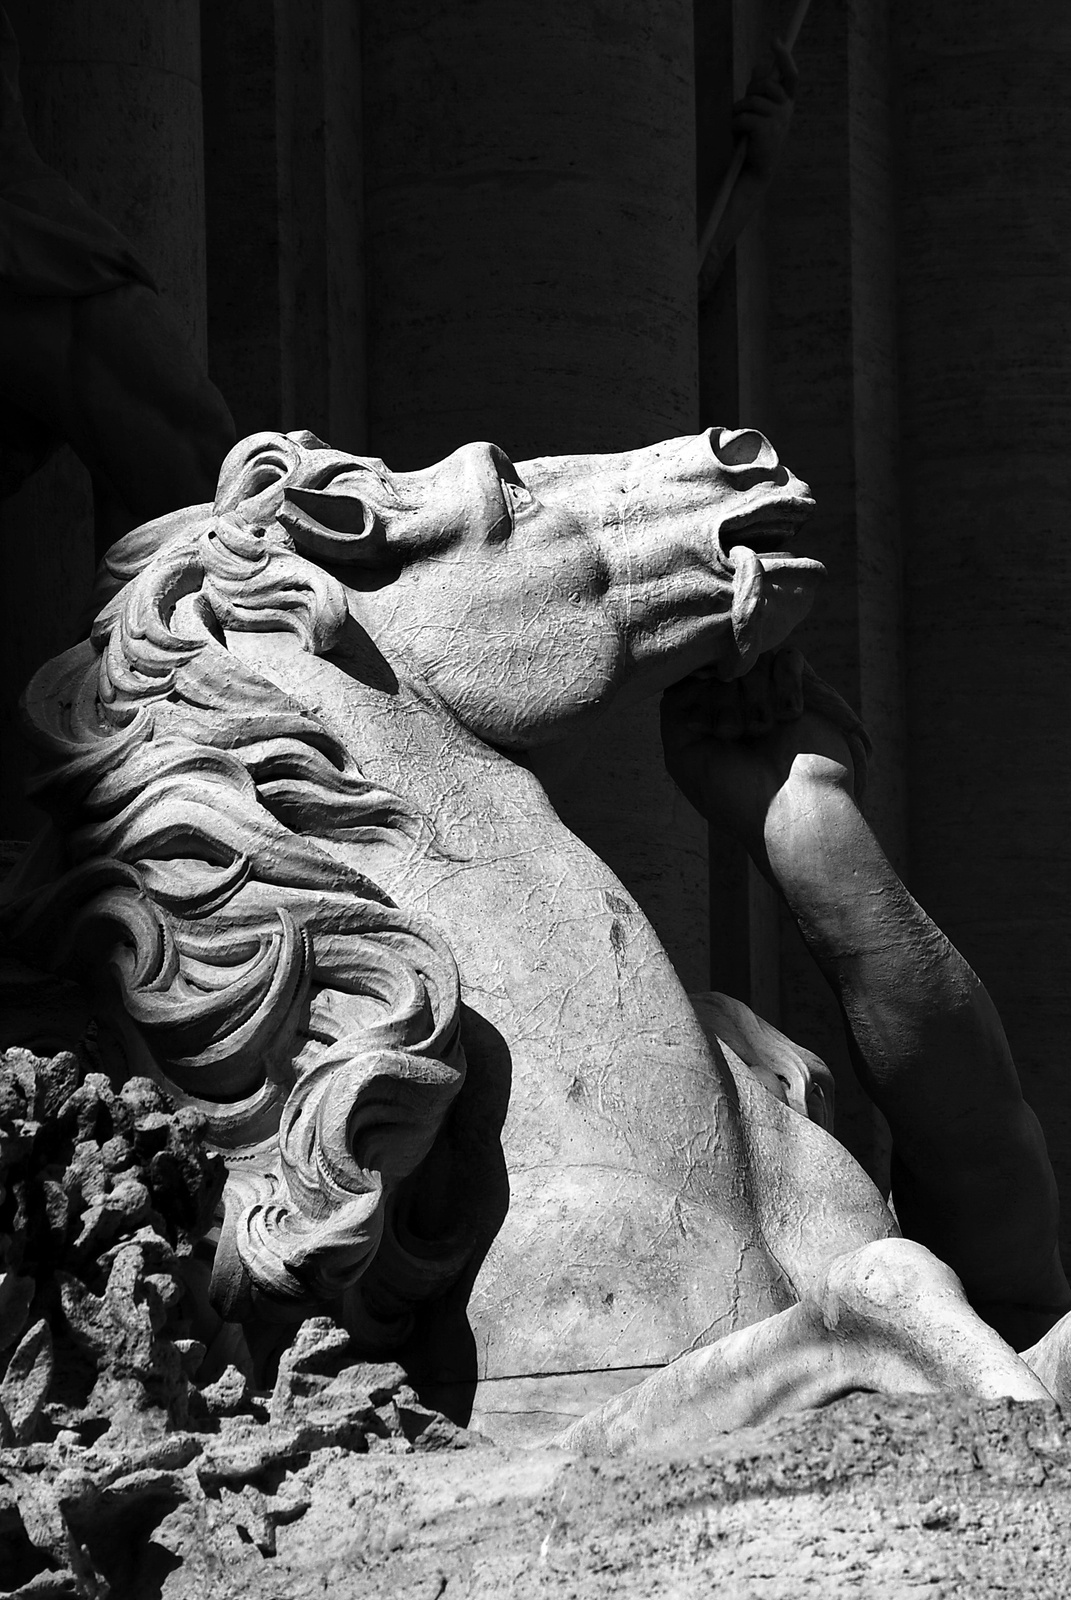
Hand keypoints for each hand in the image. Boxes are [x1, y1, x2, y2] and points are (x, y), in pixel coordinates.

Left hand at [660, 649, 868, 864]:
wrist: (794, 812)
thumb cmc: (736, 794)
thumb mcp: (684, 756)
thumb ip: (673, 709)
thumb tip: (690, 669)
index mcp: (709, 717)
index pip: (692, 675)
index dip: (697, 697)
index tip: (703, 730)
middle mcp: (738, 703)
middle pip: (720, 666)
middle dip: (724, 703)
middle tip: (737, 736)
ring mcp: (771, 695)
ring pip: (753, 661)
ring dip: (755, 698)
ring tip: (765, 732)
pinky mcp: (805, 689)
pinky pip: (788, 657)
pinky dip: (785, 685)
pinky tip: (789, 717)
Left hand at [733, 39, 796, 180]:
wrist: (755, 171)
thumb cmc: (754, 140)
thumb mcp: (758, 112)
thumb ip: (759, 90)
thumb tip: (759, 65)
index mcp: (786, 103)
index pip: (790, 75)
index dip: (784, 57)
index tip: (775, 40)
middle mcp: (786, 110)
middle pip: (765, 83)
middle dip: (749, 91)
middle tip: (744, 108)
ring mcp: (778, 120)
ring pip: (751, 101)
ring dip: (738, 111)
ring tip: (739, 126)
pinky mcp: (765, 130)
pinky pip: (743, 116)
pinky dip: (734, 125)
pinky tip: (737, 135)